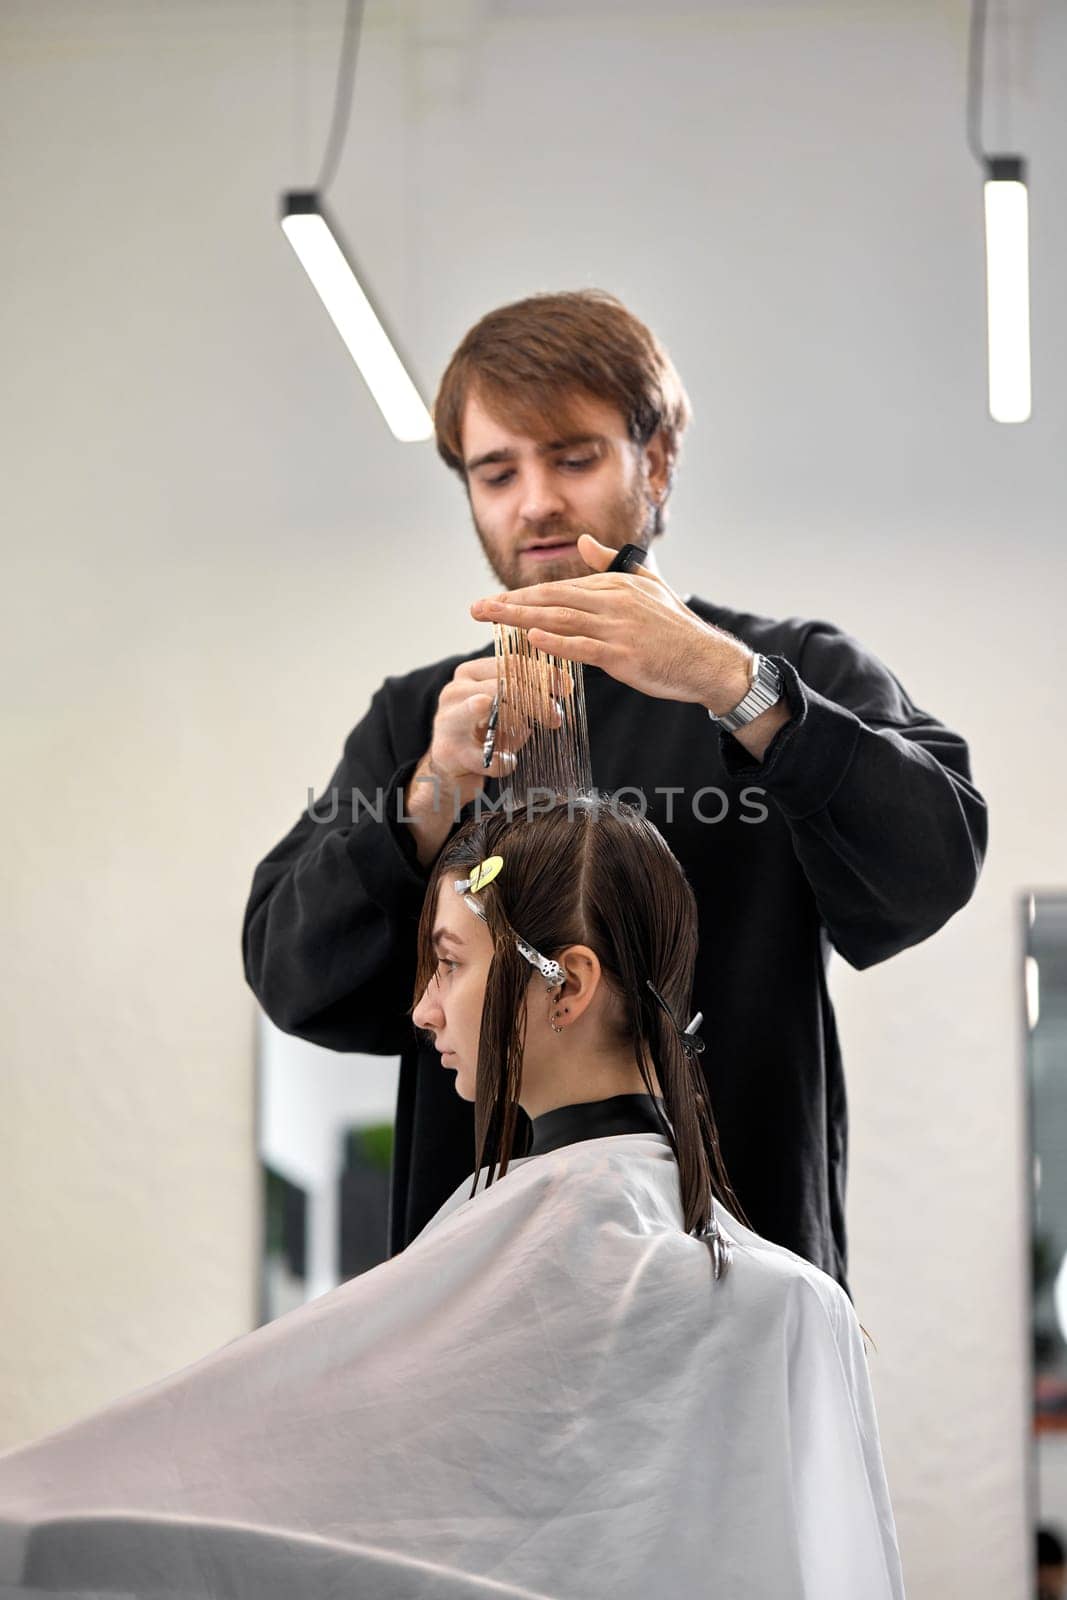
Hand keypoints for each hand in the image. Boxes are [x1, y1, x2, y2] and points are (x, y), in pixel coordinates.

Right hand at [417, 656, 571, 812]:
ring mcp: (447, 720)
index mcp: (470, 673)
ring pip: (487, 706)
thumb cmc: (483, 732)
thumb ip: (528, 693)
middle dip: (536, 699)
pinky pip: (486, 756)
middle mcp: (455, 690)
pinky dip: (503, 761)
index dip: (541, 673)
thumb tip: (565, 684)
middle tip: (556, 717)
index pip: (509, 663)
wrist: (449, 767)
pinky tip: (509, 762)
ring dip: (517, 721)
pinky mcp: (448, 751)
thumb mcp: (504, 707)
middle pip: (502, 683)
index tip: (566, 686)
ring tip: (530, 731)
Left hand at [470, 534, 752, 711]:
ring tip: (490, 621)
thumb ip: (611, 563)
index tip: (495, 601)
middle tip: (475, 609)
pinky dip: (555, 642)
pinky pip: (582, 647)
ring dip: (521, 619)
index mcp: (615, 585)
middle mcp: (613, 601)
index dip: (523, 595)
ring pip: (559, 621)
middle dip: (510, 603)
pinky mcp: (623, 655)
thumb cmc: (675, 627)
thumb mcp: (647, 585)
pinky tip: (530, 639)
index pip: (560, 588)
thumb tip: (583, 541)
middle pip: (551, 599)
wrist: (706, 660)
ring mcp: (617, 628)